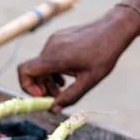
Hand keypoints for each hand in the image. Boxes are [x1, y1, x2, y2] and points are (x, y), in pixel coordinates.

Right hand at [17, 7, 139, 112]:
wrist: (115, 29)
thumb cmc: (104, 54)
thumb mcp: (88, 81)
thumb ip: (69, 97)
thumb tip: (53, 110)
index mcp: (54, 58)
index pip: (25, 71)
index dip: (27, 87)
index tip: (41, 96)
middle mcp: (50, 48)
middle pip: (34, 72)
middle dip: (42, 88)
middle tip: (56, 99)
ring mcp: (54, 41)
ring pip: (42, 66)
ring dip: (48, 81)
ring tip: (63, 90)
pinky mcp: (59, 39)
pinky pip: (49, 58)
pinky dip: (53, 71)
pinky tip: (66, 78)